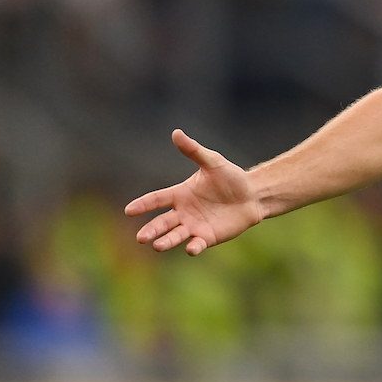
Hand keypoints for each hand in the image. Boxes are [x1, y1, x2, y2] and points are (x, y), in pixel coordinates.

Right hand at [125, 130, 264, 254]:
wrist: (252, 194)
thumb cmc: (230, 177)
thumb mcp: (212, 162)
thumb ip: (194, 151)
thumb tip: (176, 133)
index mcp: (180, 194)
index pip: (156, 199)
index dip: (143, 205)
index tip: (129, 211)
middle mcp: (183, 212)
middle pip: (162, 222)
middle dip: (151, 230)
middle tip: (141, 238)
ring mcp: (194, 226)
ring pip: (175, 235)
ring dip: (167, 241)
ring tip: (158, 246)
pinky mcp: (208, 237)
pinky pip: (198, 244)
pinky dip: (193, 247)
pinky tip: (191, 248)